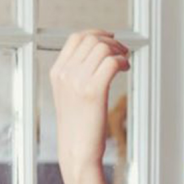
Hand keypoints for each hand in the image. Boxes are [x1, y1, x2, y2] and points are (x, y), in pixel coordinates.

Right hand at [49, 29, 130, 175]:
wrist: (76, 150)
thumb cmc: (79, 125)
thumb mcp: (69, 95)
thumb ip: (77, 74)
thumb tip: (97, 56)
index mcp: (57, 72)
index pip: (76, 38)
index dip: (97, 34)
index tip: (111, 40)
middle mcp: (65, 74)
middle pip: (92, 40)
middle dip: (112, 42)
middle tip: (123, 53)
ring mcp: (77, 82)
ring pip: (103, 48)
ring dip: (120, 52)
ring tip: (124, 63)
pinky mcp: (93, 91)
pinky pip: (111, 63)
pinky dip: (122, 62)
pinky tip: (126, 69)